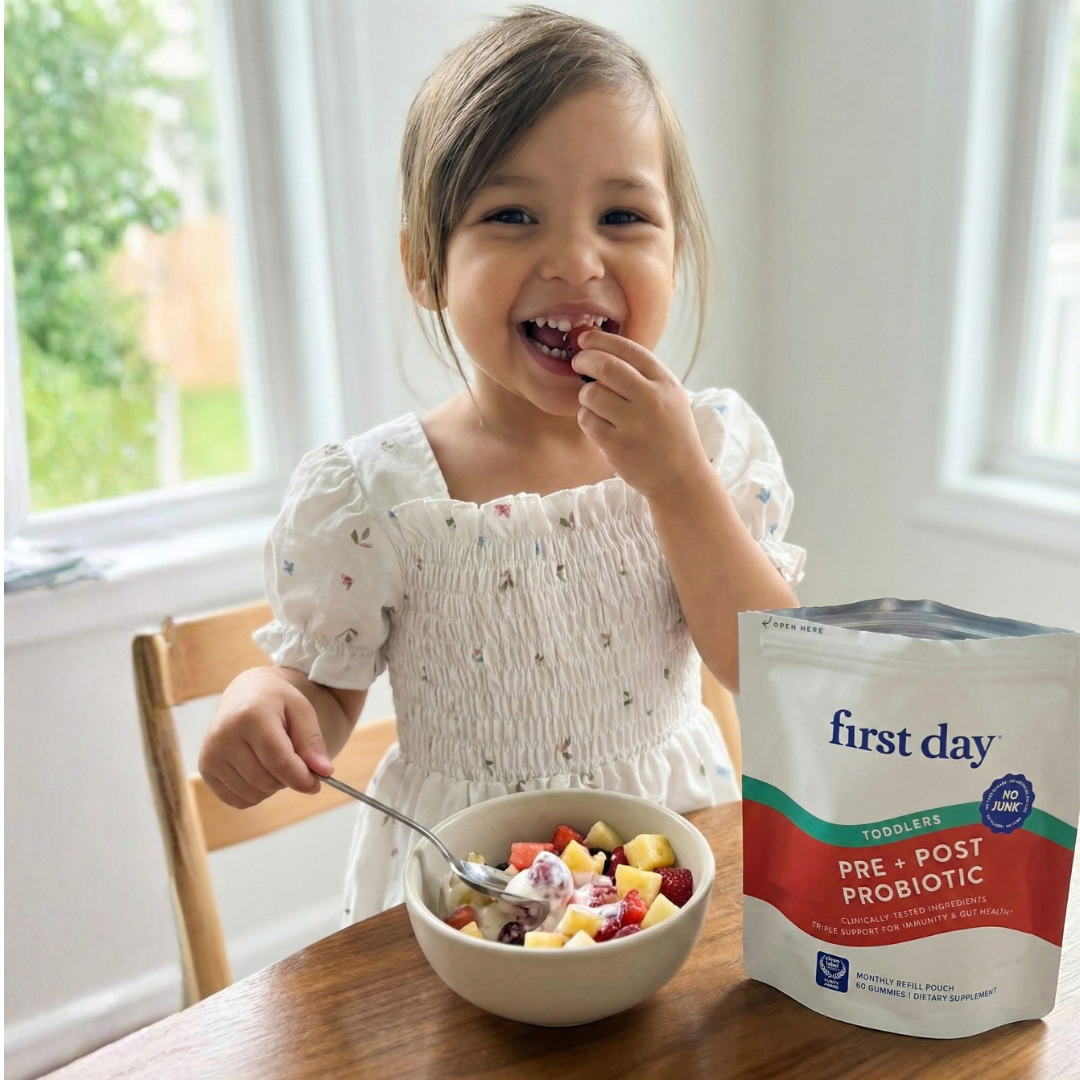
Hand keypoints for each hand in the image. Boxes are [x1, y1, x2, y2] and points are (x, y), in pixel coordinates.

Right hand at [198, 667, 332, 808]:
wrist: (243, 693)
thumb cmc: (277, 701)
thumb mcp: (301, 710)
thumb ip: (313, 741)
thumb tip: (324, 772)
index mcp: (250, 716)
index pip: (279, 761)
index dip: (302, 778)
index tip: (317, 784)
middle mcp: (224, 736)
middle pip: (266, 780)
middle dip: (287, 779)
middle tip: (293, 761)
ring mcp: (211, 754)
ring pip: (253, 793)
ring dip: (272, 786)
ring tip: (273, 761)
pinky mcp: (206, 768)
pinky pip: (238, 800)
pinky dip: (255, 793)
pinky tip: (258, 770)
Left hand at [571, 329, 710, 498]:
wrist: (680, 477)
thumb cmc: (671, 434)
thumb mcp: (670, 397)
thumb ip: (644, 376)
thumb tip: (603, 352)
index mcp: (665, 382)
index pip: (629, 350)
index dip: (602, 340)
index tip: (585, 338)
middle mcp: (651, 399)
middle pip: (605, 366)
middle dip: (585, 360)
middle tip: (578, 362)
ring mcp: (634, 423)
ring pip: (591, 393)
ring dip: (586, 395)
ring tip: (595, 403)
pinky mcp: (617, 445)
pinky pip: (587, 420)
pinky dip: (587, 419)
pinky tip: (598, 424)